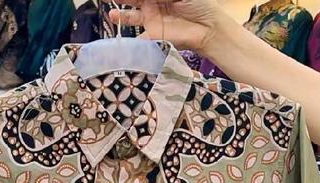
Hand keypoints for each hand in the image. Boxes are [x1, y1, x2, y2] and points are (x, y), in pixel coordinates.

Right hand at [110, 0, 227, 54]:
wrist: (208, 28)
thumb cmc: (197, 3)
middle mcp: (151, 5)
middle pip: (130, 0)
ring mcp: (150, 21)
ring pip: (130, 17)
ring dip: (120, 16)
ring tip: (112, 16)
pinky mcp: (153, 38)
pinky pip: (138, 40)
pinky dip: (130, 42)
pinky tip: (123, 41)